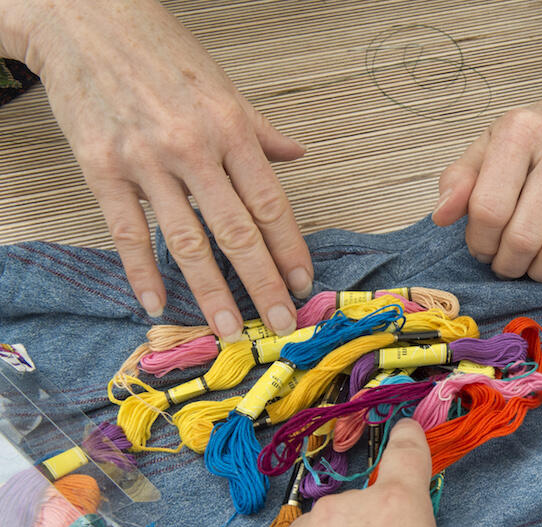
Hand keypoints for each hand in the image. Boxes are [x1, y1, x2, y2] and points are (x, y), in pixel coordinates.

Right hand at [13, 0, 311, 338]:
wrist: (85, 18)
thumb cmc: (160, 50)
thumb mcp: (223, 86)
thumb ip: (260, 129)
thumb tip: (297, 154)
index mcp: (230, 127)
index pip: (270, 202)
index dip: (289, 248)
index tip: (302, 283)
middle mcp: (193, 147)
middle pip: (236, 230)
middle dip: (262, 282)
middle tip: (279, 322)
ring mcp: (145, 160)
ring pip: (186, 240)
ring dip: (210, 291)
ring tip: (227, 328)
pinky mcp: (102, 168)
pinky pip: (127, 232)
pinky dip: (142, 272)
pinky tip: (156, 304)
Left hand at [433, 54, 541, 282]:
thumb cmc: (534, 138)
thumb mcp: (489, 146)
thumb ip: (459, 180)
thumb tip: (442, 216)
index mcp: (521, 131)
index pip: (489, 210)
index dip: (479, 242)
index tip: (480, 246)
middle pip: (523, 238)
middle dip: (505, 264)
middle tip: (503, 262)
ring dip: (537, 273)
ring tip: (528, 264)